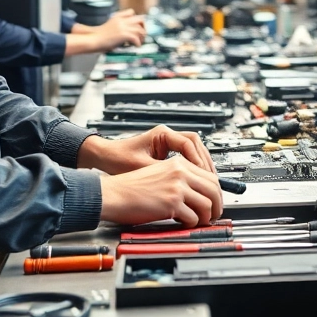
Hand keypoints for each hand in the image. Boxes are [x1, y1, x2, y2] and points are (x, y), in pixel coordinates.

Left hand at [78, 126, 215, 175]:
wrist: (105, 157)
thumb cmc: (117, 159)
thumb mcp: (141, 167)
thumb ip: (162, 172)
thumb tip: (182, 183)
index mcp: (162, 134)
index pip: (189, 142)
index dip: (198, 159)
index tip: (202, 173)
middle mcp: (167, 135)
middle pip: (195, 143)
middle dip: (204, 161)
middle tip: (211, 178)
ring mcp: (167, 142)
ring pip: (193, 149)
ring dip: (201, 163)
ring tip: (207, 179)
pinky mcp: (166, 151)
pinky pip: (186, 155)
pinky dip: (193, 166)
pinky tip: (196, 179)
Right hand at [90, 9, 145, 50]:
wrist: (92, 40)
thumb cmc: (98, 36)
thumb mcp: (109, 26)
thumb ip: (118, 26)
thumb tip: (128, 32)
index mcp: (117, 17)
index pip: (131, 12)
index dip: (136, 19)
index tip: (137, 26)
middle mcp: (121, 21)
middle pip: (140, 19)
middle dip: (144, 27)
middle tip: (142, 35)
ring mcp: (123, 27)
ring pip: (140, 30)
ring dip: (142, 37)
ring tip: (140, 42)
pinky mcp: (123, 35)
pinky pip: (136, 38)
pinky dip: (138, 43)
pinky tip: (136, 46)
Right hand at [99, 156, 221, 226]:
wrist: (113, 194)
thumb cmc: (131, 188)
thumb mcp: (160, 174)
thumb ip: (180, 180)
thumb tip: (199, 195)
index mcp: (179, 164)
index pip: (210, 176)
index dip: (216, 192)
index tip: (215, 202)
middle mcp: (180, 172)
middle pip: (214, 189)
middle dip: (217, 205)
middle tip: (214, 216)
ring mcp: (177, 187)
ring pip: (207, 204)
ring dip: (206, 217)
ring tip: (199, 222)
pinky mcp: (171, 203)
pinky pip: (193, 217)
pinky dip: (191, 224)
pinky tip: (183, 224)